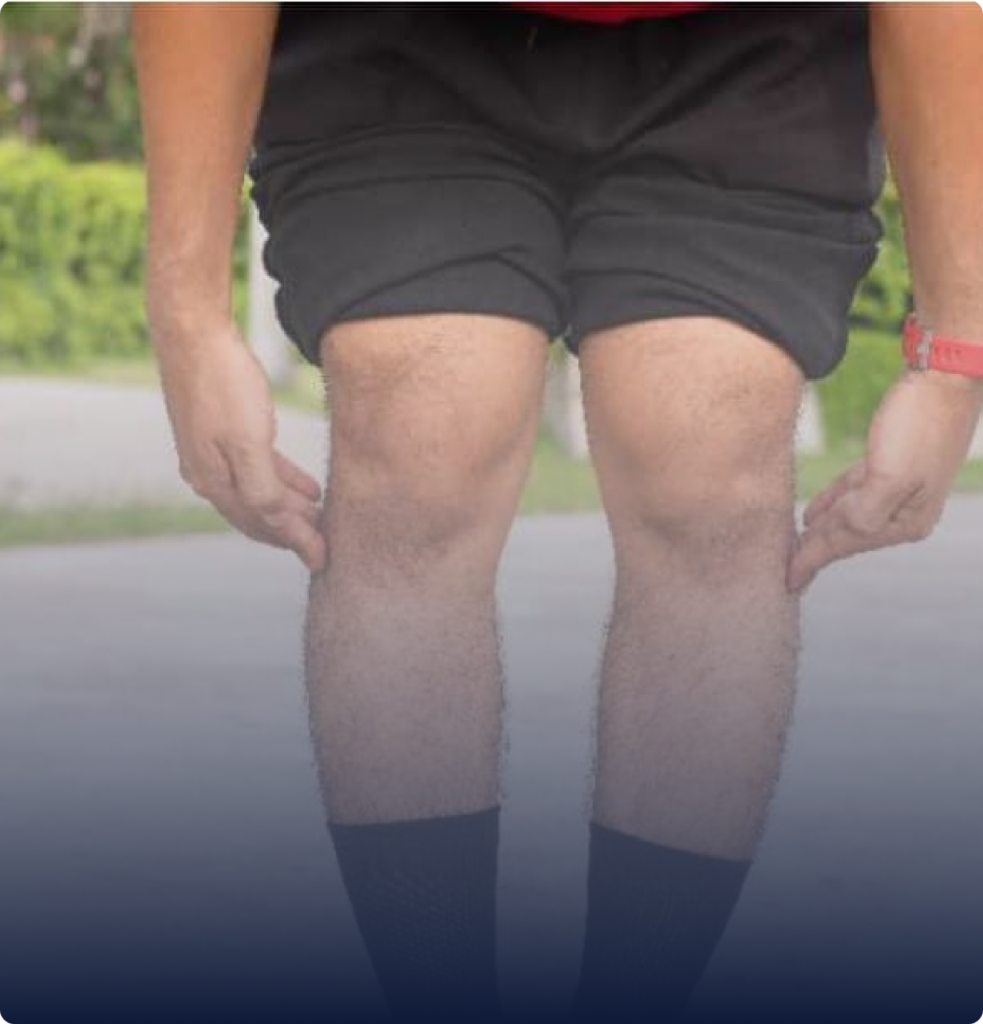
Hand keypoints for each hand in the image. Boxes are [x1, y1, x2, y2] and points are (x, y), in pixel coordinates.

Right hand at [154, 321, 326, 571]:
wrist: (192, 331)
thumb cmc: (223, 384)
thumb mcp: (248, 442)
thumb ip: (262, 488)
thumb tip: (279, 526)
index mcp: (214, 482)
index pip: (261, 525)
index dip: (296, 543)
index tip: (324, 559)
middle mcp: (207, 475)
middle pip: (257, 516)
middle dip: (292, 532)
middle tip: (327, 542)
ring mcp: (211, 453)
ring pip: (257, 494)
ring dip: (289, 508)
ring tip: (321, 517)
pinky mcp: (219, 431)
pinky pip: (255, 468)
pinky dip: (282, 481)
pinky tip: (306, 486)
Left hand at [788, 368, 982, 592]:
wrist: (942, 375)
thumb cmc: (918, 425)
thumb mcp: (890, 476)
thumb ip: (864, 513)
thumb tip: (839, 533)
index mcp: (905, 521)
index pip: (845, 545)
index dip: (811, 561)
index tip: (784, 582)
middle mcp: (903, 510)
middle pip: (845, 535)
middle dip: (814, 551)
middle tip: (780, 570)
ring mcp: (897, 486)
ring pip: (846, 516)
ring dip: (818, 531)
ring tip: (792, 549)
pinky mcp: (887, 461)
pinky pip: (851, 492)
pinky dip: (830, 504)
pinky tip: (811, 515)